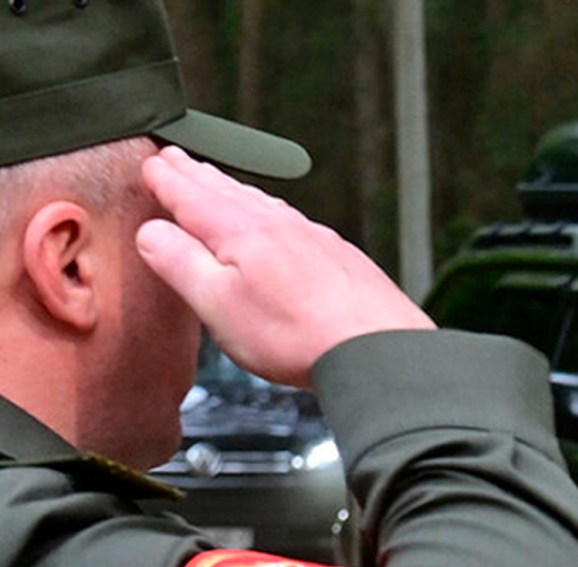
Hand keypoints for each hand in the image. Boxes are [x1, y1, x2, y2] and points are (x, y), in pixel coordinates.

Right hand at [135, 147, 431, 388]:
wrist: (379, 349)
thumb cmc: (297, 334)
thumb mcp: (217, 303)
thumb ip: (179, 263)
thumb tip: (151, 232)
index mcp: (240, 232)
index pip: (191, 196)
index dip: (167, 179)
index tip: (151, 163)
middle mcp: (280, 226)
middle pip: (228, 192)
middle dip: (197, 174)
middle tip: (176, 158)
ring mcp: (315, 239)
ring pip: (264, 204)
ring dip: (234, 190)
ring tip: (218, 182)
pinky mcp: (342, 258)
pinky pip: (296, 223)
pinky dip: (273, 212)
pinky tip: (278, 221)